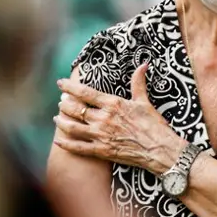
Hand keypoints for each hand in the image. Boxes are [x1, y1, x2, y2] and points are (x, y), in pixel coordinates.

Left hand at [53, 64, 187, 174]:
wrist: (159, 149)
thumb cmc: (154, 125)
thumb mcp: (144, 101)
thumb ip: (138, 83)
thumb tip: (143, 64)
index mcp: (113, 104)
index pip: (85, 93)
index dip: (70, 87)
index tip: (60, 83)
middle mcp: (103, 118)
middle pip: (76, 109)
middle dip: (65, 104)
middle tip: (60, 102)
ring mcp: (100, 135)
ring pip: (73, 127)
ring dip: (62, 122)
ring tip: (56, 118)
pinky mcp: (101, 151)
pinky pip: (78, 148)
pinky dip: (66, 144)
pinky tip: (58, 141)